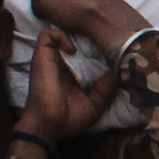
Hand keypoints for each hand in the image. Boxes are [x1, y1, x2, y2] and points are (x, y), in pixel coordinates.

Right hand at [17, 25, 119, 147]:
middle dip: (85, 34)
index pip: (82, 53)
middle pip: (71, 38)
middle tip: (100, 37)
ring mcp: (50, 59)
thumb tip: (117, 73)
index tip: (107, 47)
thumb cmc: (68, 120)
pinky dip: (60, 36)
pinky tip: (72, 49)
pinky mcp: (41, 56)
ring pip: (58, 31)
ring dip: (71, 32)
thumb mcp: (94, 105)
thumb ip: (105, 90)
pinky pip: (47, 34)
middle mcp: (60, 64)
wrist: (48, 126)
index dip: (92, 47)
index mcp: (71, 74)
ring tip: (86, 41)